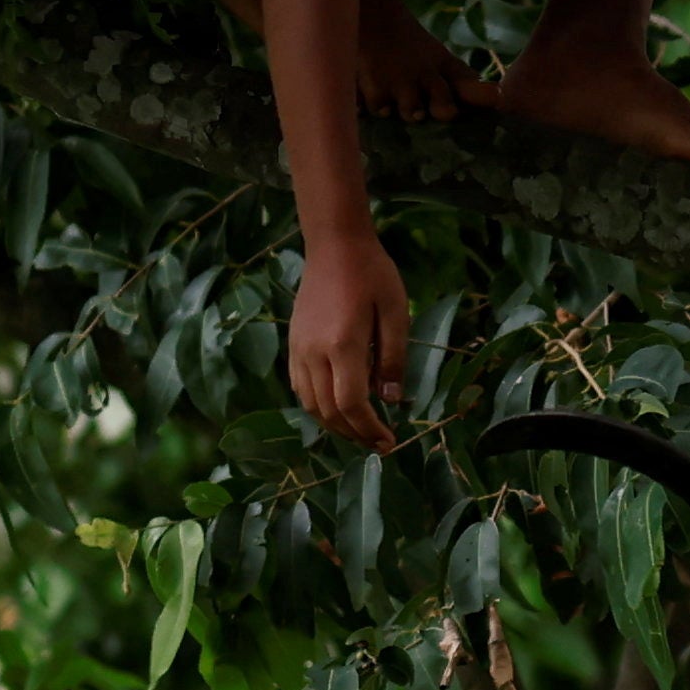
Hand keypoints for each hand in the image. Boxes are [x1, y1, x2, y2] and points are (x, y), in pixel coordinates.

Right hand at [286, 229, 411, 450]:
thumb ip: (393, 357)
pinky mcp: (293, 344)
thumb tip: (391, 400)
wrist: (334, 244)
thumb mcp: (396, 312)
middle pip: (329, 411)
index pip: (351, 404)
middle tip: (379, 444)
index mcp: (342, 344)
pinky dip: (318, 407)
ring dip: (335, 426)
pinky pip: (300, 388)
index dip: (369, 429)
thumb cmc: (372, 273)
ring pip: (310, 405)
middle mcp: (314, 352)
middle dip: (355, 434)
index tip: (389, 442)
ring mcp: (298, 349)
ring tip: (360, 432)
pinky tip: (338, 409)